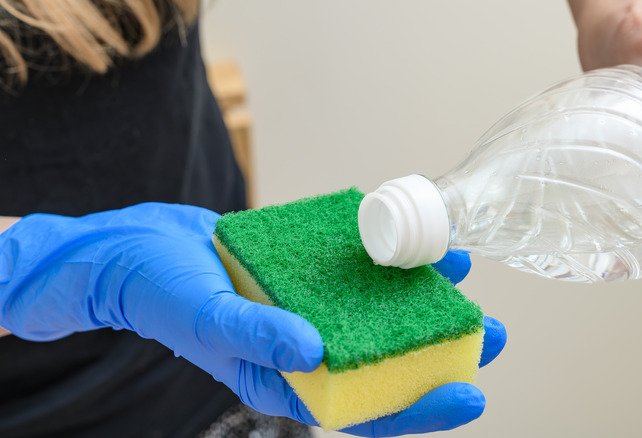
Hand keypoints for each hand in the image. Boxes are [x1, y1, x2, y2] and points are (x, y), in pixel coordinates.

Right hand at [0, 206, 506, 434]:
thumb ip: (257, 335)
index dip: (419, 408)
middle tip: (492, 334)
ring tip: (466, 281)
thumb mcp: (206, 316)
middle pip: (385, 362)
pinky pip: (356, 274)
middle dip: (441, 352)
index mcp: (286, 380)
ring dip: (423, 301)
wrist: (135, 249)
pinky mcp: (307, 276)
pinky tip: (415, 245)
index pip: (363, 409)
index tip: (470, 393)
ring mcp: (310, 310)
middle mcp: (307, 349)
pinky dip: (387, 262)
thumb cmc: (159, 293)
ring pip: (377, 315)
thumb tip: (314, 350)